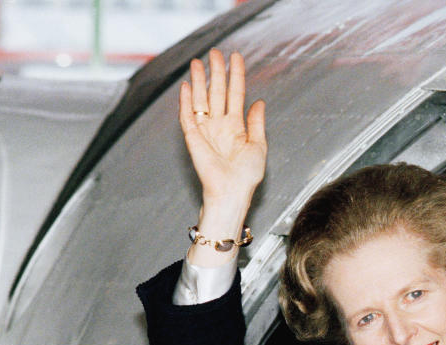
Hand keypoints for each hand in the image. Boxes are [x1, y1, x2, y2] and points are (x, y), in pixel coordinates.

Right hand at [180, 49, 266, 245]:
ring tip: (199, 62)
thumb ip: (257, 122)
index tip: (237, 57)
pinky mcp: (193, 138)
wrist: (233, 192)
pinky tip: (187, 85)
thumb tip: (259, 101)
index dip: (236, 75)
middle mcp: (220, 125)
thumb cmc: (246, 176)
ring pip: (201, 99)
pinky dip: (186, 101)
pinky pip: (187, 115)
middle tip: (216, 52)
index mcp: (236, 127)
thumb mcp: (259, 145)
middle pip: (217, 92)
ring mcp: (205, 130)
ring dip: (200, 80)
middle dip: (216, 72)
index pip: (235, 94)